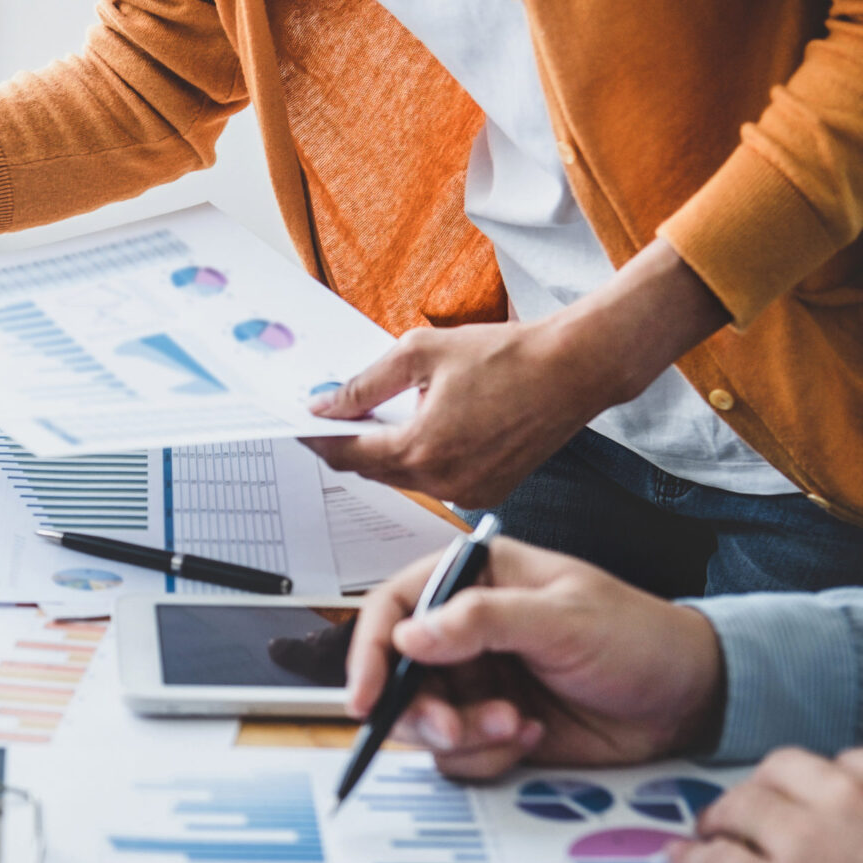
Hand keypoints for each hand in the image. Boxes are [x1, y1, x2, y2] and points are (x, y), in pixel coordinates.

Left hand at [302, 317, 617, 505]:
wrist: (575, 369)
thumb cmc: (508, 356)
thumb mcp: (420, 353)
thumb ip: (365, 383)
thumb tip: (327, 403)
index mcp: (422, 449)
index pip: (348, 454)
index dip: (319, 439)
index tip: (303, 425)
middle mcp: (443, 481)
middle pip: (372, 470)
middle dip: (350, 444)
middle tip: (335, 416)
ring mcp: (468, 492)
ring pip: (404, 478)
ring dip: (386, 452)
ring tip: (379, 417)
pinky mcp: (489, 491)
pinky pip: (437, 482)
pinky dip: (421, 460)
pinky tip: (422, 429)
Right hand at [346, 537, 723, 778]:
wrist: (689, 700)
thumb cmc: (637, 637)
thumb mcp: (564, 618)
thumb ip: (483, 621)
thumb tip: (409, 636)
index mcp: (472, 582)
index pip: (393, 608)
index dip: (368, 651)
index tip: (366, 696)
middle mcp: (462, 632)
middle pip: (396, 675)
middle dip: (422, 710)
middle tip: (458, 729)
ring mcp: (474, 682)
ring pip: (423, 721)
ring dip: (464, 735)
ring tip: (520, 729)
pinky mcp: (491, 727)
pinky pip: (457, 754)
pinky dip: (488, 756)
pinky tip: (534, 738)